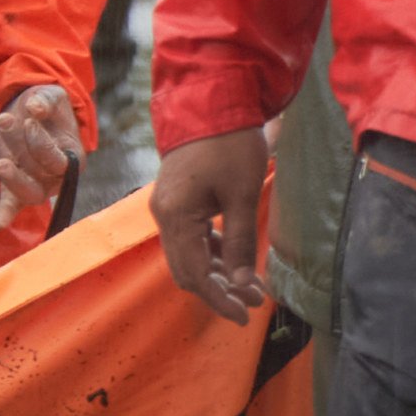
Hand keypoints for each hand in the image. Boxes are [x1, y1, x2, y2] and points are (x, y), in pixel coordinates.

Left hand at [0, 83, 81, 220]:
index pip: (58, 159)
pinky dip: (5, 213)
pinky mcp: (14, 189)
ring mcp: (36, 185)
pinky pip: (11, 205)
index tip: (28, 120)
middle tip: (5, 122)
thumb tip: (36, 107)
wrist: (27, 113)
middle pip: (41, 175)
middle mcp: (56, 177)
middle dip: (21, 149)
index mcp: (72, 156)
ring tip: (0, 162)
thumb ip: (46, 100)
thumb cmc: (44, 106)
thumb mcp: (51, 96)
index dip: (42, 142)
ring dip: (13, 179)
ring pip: (27, 193)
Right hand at [151, 125, 272, 321]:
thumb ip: (240, 242)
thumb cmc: (230, 144)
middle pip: (186, 271)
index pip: (195, 275)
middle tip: (251, 304)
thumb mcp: (242, 194)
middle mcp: (164, 215)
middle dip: (219, 291)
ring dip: (217, 274)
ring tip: (250, 287)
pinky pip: (190, 238)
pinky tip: (235, 261)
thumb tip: (243, 285)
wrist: (211, 100)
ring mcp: (167, 208)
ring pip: (188, 256)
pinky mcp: (176, 200)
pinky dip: (212, 253)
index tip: (245, 315)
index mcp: (176, 216)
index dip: (219, 299)